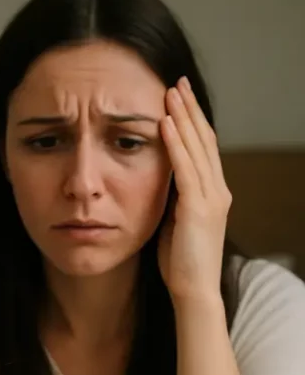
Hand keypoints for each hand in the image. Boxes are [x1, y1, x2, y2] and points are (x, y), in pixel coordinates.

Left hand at [158, 77, 231, 302]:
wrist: (193, 291)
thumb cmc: (181, 262)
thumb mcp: (175, 221)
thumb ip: (172, 198)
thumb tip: (156, 179)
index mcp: (212, 194)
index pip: (204, 148)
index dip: (192, 121)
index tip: (178, 99)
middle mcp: (217, 190)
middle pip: (205, 140)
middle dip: (190, 110)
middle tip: (176, 83)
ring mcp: (212, 198)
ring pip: (198, 148)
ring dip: (183, 118)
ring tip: (170, 93)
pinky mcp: (199, 208)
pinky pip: (186, 169)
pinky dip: (175, 144)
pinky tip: (165, 124)